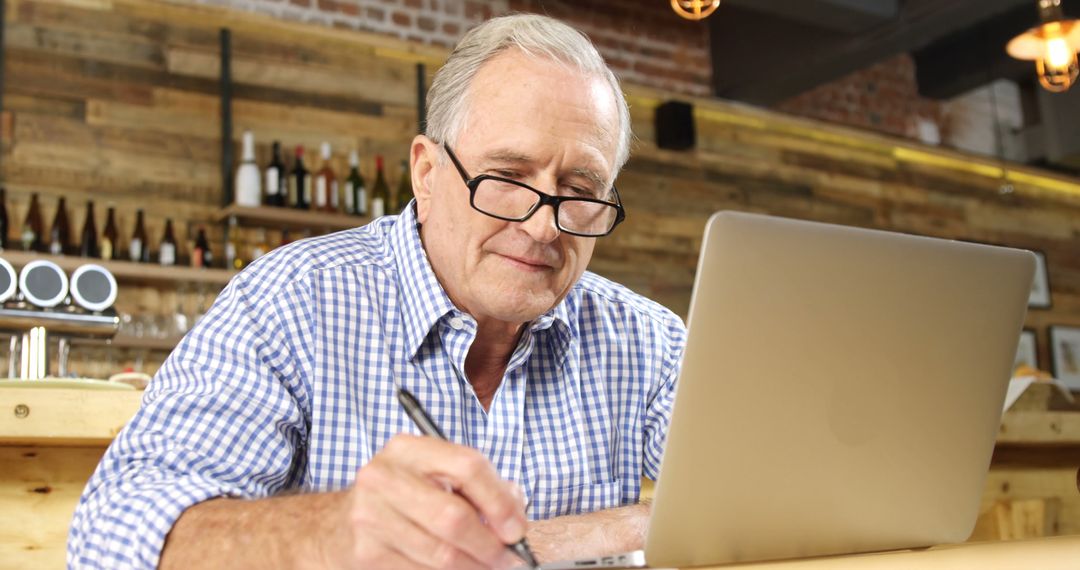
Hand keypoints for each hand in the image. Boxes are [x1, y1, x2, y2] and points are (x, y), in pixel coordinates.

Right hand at [313, 434, 527, 568]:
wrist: (338, 524)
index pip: (467, 466)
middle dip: (491, 545)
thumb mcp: (435, 476)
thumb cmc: (403, 496)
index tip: (517, 528)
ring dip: (475, 567)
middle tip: (512, 559)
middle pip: (453, 516)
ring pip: (440, 553)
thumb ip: (478, 486)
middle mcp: (384, 477)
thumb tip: (515, 514)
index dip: (500, 501)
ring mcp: (370, 516)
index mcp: (409, 448)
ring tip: (491, 567)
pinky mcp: (366, 553)